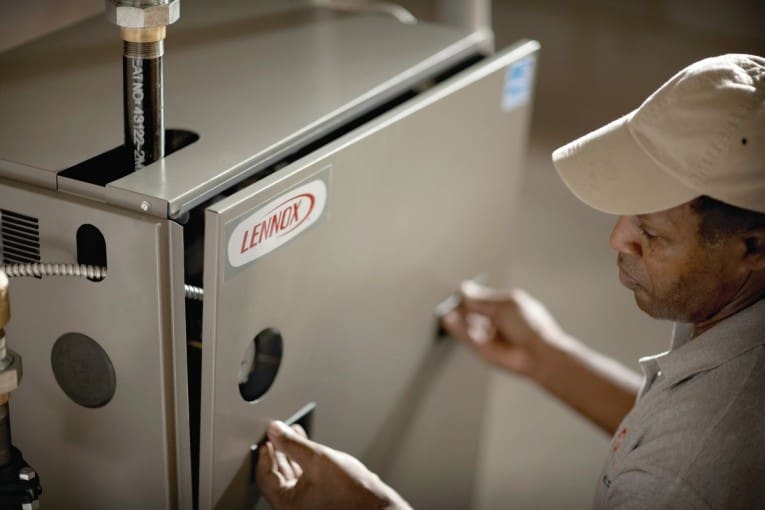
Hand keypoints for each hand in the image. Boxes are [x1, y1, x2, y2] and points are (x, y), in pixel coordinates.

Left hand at [256, 421, 411, 509]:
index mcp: (286, 504)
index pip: (265, 476)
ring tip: (293, 434)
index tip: (268, 438)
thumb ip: (293, 443)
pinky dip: (305, 462)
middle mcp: (294, 508)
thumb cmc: (352, 493)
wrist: (377, 506)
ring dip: (292, 454)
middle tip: (278, 434)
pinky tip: (310, 449)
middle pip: (278, 476)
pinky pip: (305, 479)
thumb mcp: (317, 459)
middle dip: (279, 451)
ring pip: (292, 476)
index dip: (266, 454)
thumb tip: (275, 430)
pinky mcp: (320, 501)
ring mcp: (307, 506)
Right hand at [441, 281, 570, 381]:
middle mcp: (498, 321)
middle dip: (462, 307)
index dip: (471, 294)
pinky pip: (468, 338)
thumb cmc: (530, 326)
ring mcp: (491, 336)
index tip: (458, 290)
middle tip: (451, 302)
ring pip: (469, 325)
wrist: (538, 353)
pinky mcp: (484, 350)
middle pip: (474, 311)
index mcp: (507, 306)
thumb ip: (481, 299)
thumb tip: (462, 288)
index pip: (483, 298)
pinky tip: (449, 321)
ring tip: (447, 313)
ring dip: (458, 319)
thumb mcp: (503, 305)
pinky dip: (458, 329)